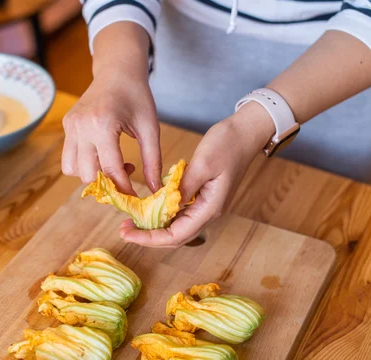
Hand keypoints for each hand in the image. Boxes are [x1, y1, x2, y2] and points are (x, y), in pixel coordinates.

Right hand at [61, 70, 161, 193]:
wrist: (117, 70)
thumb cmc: (137, 96)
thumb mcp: (150, 128)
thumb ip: (153, 159)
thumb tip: (156, 189)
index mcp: (102, 123)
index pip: (110, 168)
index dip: (123, 187)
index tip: (135, 197)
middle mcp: (81, 126)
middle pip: (87, 173)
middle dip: (106, 183)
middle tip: (126, 178)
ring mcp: (70, 125)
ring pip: (71, 169)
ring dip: (92, 175)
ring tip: (114, 165)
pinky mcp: (66, 125)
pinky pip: (69, 156)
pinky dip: (84, 164)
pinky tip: (103, 155)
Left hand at [120, 102, 274, 246]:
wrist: (246, 133)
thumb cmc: (227, 144)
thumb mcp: (203, 164)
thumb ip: (183, 187)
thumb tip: (165, 207)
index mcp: (210, 208)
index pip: (177, 235)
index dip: (150, 238)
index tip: (128, 234)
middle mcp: (208, 212)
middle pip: (175, 236)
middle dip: (148, 237)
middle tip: (124, 230)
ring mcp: (205, 205)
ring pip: (176, 226)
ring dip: (154, 227)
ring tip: (132, 222)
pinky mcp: (201, 196)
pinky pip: (179, 213)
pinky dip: (162, 214)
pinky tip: (147, 207)